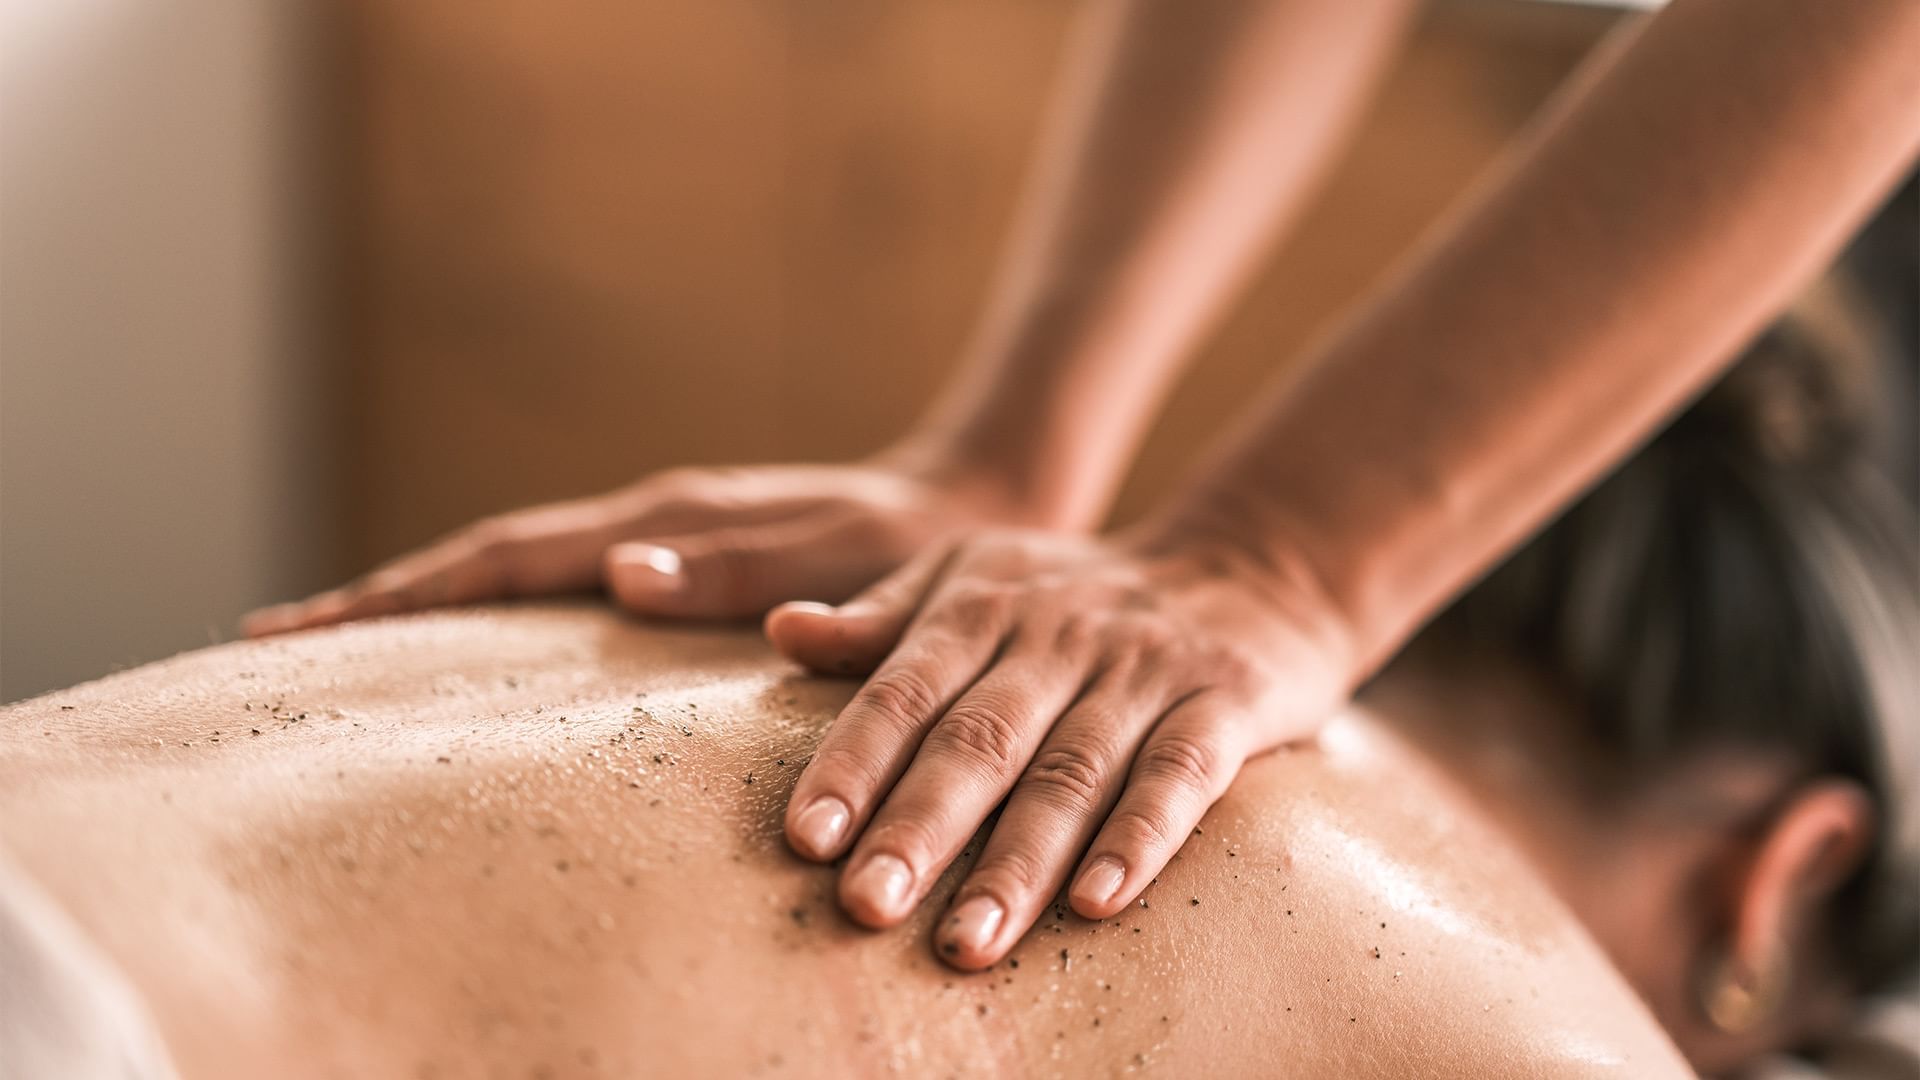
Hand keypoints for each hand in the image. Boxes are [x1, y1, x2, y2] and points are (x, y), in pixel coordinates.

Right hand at [244, 451, 1036, 635]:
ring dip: (428, 602)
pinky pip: (567, 585)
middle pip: (487, 556)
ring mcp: (664, 536)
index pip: (508, 556)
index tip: (302, 626)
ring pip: (519, 569)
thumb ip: (747, 569)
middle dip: (381, 597)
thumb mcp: (849, 561)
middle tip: (271, 639)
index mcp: (672, 521)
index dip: (404, 592)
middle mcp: (653, 520)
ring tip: (337, 648)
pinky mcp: (686, 557)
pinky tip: (474, 648)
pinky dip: (501, 608)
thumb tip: (621, 575)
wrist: (973, 506)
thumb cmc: (919, 548)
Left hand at [764, 524, 1355, 969]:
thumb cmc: (1082, 593)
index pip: (905, 688)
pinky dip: (1139, 838)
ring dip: (1017, 862)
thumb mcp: (980, 577)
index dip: (853, 762)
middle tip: (864, 907)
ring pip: (1071, 771)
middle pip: (979, 738)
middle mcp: (1057, 634)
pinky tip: (1098, 903)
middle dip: (918, 827)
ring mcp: (1144, 669)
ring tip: (965, 942)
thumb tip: (782, 631)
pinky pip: (1180, 775)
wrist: (1253, 566)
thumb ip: (886, 619)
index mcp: (984, 603)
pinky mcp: (1226, 702)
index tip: (805, 839)